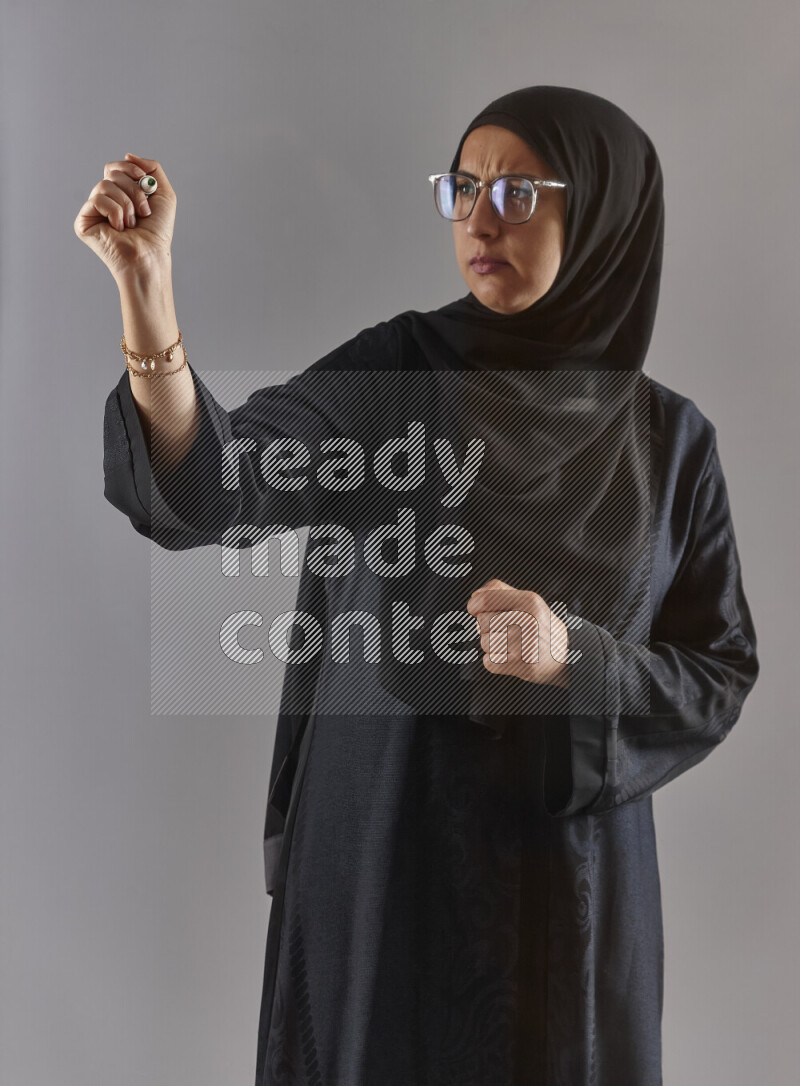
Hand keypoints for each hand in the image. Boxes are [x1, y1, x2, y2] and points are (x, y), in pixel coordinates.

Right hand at [73, 152, 176, 281]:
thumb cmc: (157, 232)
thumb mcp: (164, 194)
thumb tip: (128, 155)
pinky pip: (96, 199)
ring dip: (126, 204)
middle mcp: (104, 201)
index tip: (143, 179)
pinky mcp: (83, 222)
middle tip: (143, 211)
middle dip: (133, 189)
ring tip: (131, 223)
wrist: (150, 255)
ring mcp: (93, 211)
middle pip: (111, 172)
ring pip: (104, 185)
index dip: (129, 168)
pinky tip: (119, 229)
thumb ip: (153, 169)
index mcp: (120, 194)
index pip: (115, 168)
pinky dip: (114, 212)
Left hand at [466, 578, 569, 688]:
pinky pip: (488, 662)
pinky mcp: (521, 664)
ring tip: (510, 643)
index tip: (476, 610)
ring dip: (491, 645)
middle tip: (504, 629)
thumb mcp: (526, 599)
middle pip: (481, 622)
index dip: (474, 605)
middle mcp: (528, 621)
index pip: (484, 600)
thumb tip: (475, 597)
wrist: (564, 655)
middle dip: (487, 626)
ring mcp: (525, 644)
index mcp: (529, 601)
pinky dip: (494, 661)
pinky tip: (510, 656)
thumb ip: (498, 590)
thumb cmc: (538, 624)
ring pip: (484, 642)